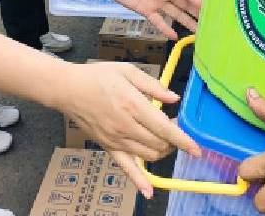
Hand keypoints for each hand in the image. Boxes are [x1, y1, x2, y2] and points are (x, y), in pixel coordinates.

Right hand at [64, 61, 200, 195]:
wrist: (68, 90)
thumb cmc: (97, 77)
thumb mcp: (127, 71)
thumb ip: (152, 85)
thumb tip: (173, 98)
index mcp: (132, 104)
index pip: (164, 128)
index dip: (183, 139)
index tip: (196, 149)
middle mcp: (125, 126)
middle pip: (159, 143)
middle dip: (173, 140)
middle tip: (175, 126)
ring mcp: (116, 140)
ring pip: (148, 155)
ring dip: (162, 152)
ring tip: (165, 140)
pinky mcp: (108, 147)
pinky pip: (125, 168)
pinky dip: (138, 181)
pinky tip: (148, 192)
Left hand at [99, 0, 199, 35]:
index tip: (203, 6)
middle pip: (183, 3)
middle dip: (195, 11)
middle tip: (207, 21)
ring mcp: (156, 1)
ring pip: (174, 13)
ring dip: (185, 21)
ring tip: (197, 31)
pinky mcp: (145, 10)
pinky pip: (158, 21)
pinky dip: (166, 29)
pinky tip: (175, 36)